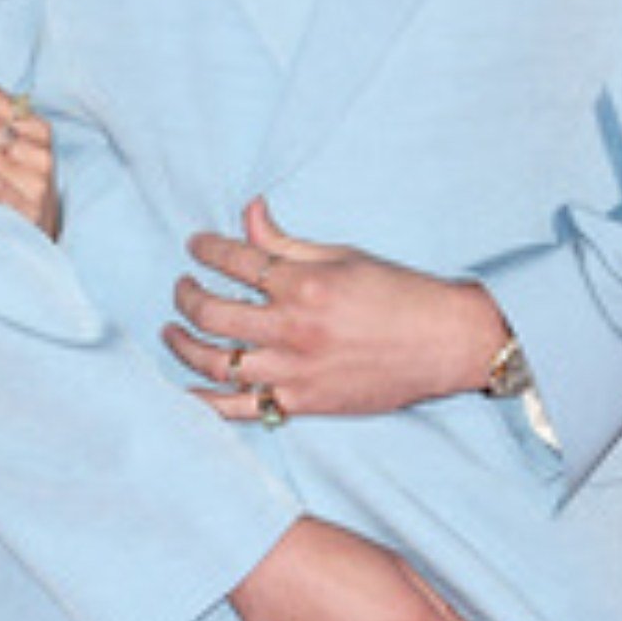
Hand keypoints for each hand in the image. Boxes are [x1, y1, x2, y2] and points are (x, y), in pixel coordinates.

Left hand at [165, 197, 504, 422]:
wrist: (448, 343)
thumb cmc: (400, 293)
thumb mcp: (343, 256)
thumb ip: (285, 242)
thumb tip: (248, 211)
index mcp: (305, 285)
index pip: (234, 261)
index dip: (206, 249)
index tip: (196, 245)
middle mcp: (293, 329)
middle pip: (212, 314)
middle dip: (186, 296)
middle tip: (182, 288)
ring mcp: (295, 371)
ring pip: (216, 363)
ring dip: (183, 345)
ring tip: (173, 332)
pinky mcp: (302, 403)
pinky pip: (239, 409)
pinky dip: (204, 403)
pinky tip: (183, 390)